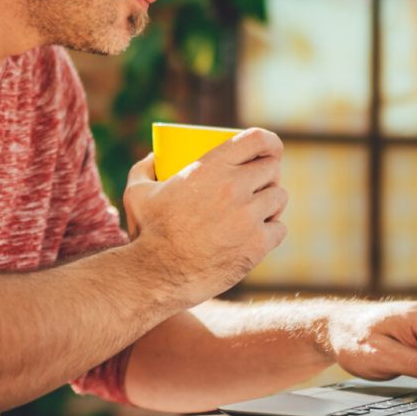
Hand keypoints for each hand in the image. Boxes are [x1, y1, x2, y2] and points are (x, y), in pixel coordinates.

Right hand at [122, 128, 288, 300]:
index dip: (268, 142)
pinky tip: (262, 233)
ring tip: (261, 209)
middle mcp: (235, 187)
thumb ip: (144, 168)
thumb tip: (155, 157)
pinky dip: (272, 231)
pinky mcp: (257, 245)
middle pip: (271, 169)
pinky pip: (279, 229)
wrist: (157, 275)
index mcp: (212, 167)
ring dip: (272, 202)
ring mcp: (248, 216)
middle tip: (259, 184)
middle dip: (269, 174)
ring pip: (279, 197)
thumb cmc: (147, 232)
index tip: (268, 149)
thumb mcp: (137, 192)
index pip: (257, 139)